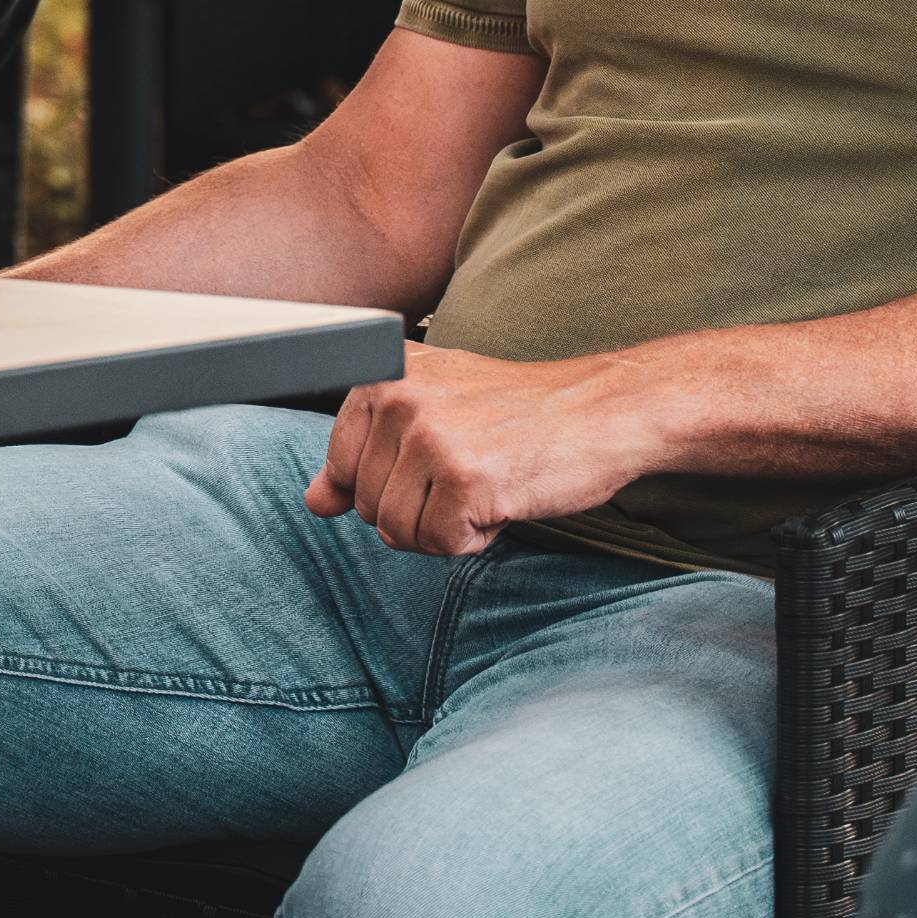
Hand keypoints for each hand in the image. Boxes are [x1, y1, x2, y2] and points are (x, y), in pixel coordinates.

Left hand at [304, 343, 649, 553]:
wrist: (603, 411)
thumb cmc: (518, 416)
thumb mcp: (432, 420)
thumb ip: (365, 458)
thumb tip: (313, 503)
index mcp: (382, 373)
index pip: (340, 467)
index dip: (391, 481)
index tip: (440, 456)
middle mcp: (396, 396)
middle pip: (365, 505)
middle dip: (418, 507)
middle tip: (472, 469)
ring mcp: (428, 436)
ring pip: (395, 531)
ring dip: (444, 525)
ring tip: (487, 482)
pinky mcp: (462, 478)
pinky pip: (439, 544)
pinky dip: (474, 537)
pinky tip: (503, 497)